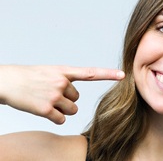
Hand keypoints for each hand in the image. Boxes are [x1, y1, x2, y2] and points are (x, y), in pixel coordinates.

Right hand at [0, 65, 124, 123]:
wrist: (6, 81)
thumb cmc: (28, 77)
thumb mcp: (49, 72)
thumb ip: (65, 79)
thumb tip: (75, 96)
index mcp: (63, 71)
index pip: (90, 73)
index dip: (108, 74)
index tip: (123, 75)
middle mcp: (61, 82)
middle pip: (77, 99)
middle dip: (66, 99)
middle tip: (50, 93)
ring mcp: (54, 95)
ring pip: (72, 110)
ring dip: (62, 109)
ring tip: (46, 100)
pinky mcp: (45, 109)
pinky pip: (61, 119)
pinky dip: (55, 117)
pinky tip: (43, 109)